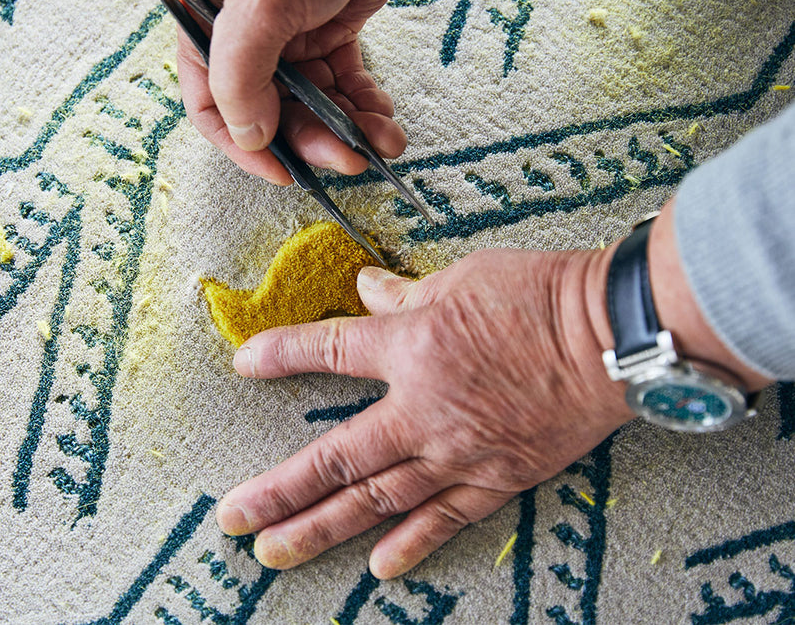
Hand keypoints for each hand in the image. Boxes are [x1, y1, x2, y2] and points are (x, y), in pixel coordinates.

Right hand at [178, 0, 415, 183]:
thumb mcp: (264, 4)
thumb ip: (241, 74)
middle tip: (346, 159)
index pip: (212, 106)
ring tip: (378, 140)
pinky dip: (365, 110)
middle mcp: (248, 41)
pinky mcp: (332, 37)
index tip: (284, 174)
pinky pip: (345, 89)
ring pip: (313, 108)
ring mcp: (292, 41)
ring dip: (347, 133)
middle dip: (313, 142)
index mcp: (212, 28)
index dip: (246, 148)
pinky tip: (384, 122)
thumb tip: (249, 135)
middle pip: (272, 116)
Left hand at [216, 247, 635, 577]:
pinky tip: (378, 569)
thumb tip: (365, 288)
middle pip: (336, 458)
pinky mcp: (497, 476)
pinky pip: (446, 519)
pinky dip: (411, 544)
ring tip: (275, 553)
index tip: (245, 365)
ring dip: (322, 528)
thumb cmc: (539, 295)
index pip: (329, 350)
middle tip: (234, 519)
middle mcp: (423, 409)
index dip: (281, 355)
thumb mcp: (461, 278)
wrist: (614, 335)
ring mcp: (458, 452)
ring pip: (378, 500)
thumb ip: (404, 294)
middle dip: (279, 491)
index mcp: (411, 346)